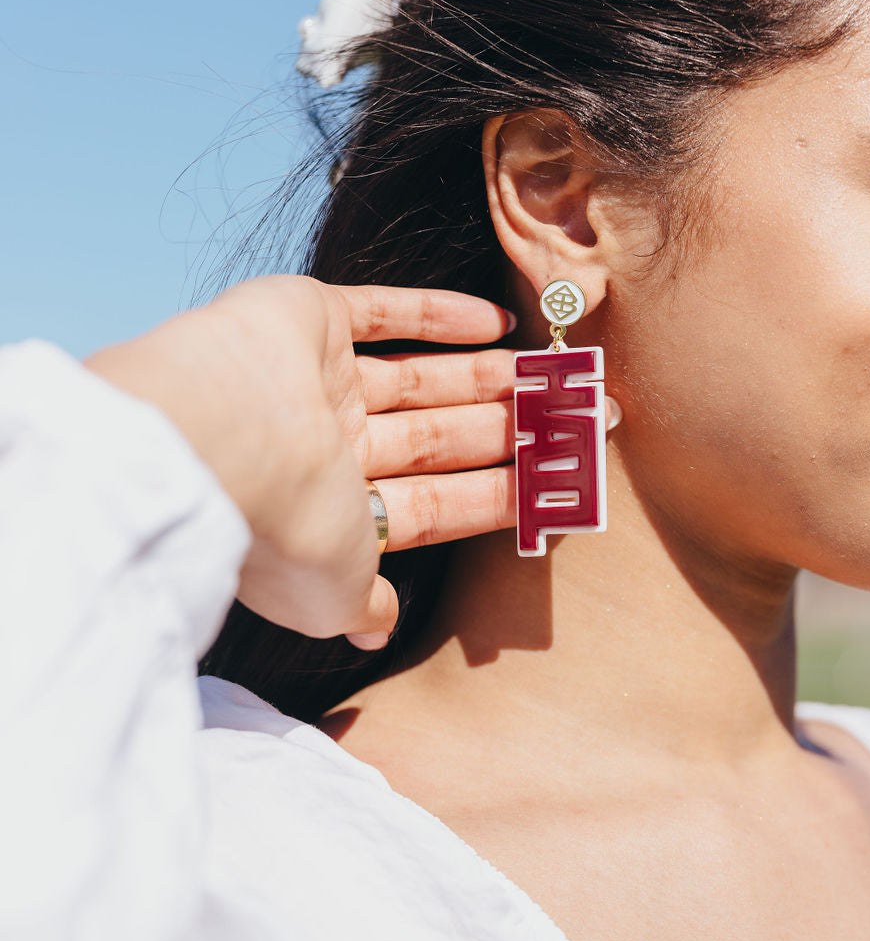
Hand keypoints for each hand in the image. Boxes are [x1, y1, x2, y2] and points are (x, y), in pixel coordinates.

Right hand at [85, 276, 617, 646]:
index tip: (566, 488)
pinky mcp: (305, 319)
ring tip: (559, 377)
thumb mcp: (332, 595)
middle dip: (514, 434)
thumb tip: (375, 628)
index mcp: (337, 516)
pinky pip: (384, 312)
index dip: (504, 496)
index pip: (440, 504)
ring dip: (490, 379)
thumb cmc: (280, 529)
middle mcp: (330, 449)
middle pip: (442, 439)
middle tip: (585, 421)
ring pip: (422, 379)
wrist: (214, 442)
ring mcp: (318, 383)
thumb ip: (363, 604)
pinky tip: (497, 322)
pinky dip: (438, 314)